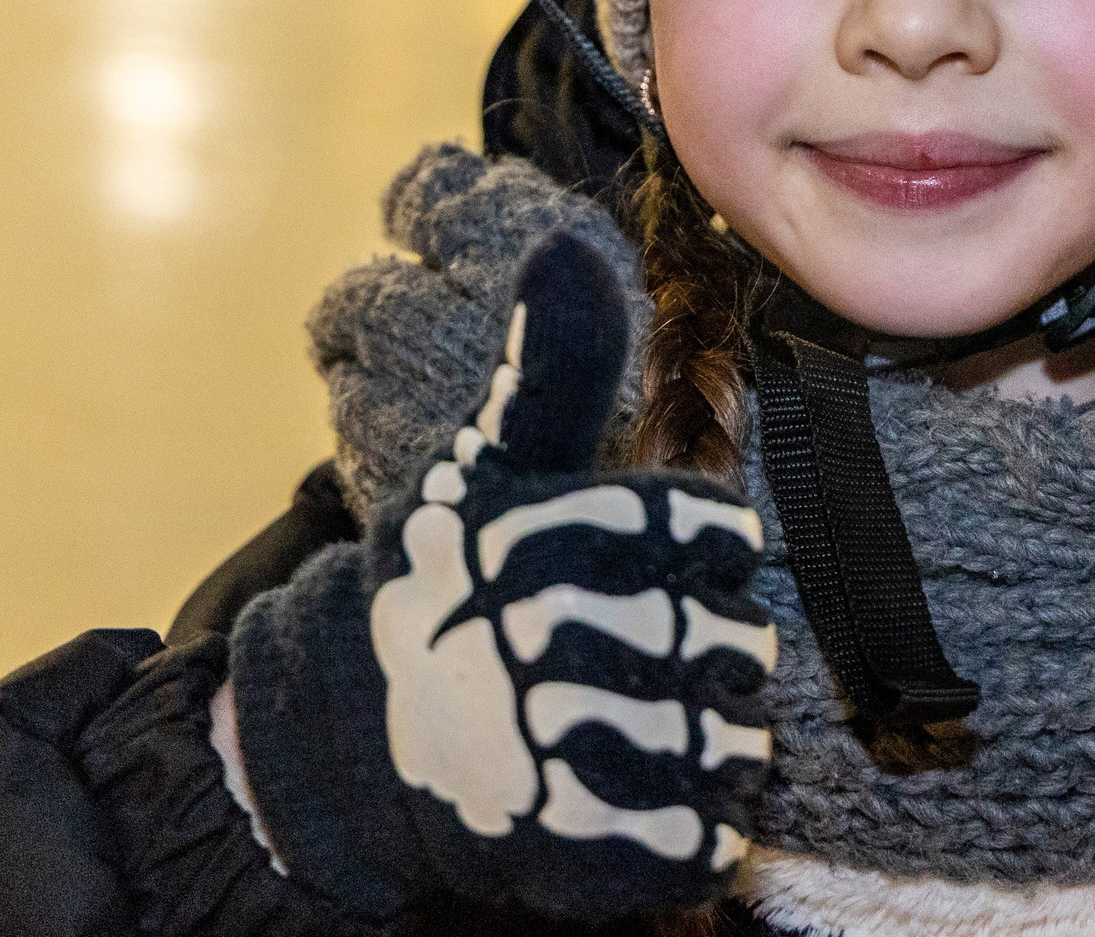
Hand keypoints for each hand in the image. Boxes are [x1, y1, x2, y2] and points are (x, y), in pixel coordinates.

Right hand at [255, 230, 773, 923]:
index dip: (698, 550)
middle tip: (633, 651)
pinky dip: (693, 819)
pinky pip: (710, 831)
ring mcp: (581, 750)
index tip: (644, 564)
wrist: (357, 740)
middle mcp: (574, 640)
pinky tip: (641, 791)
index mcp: (564, 538)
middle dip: (701, 648)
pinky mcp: (594, 851)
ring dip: (703, 732)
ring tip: (633, 717)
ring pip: (735, 737)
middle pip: (738, 640)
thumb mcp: (491, 463)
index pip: (720, 533)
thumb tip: (568, 243)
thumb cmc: (448, 586)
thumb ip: (552, 366)